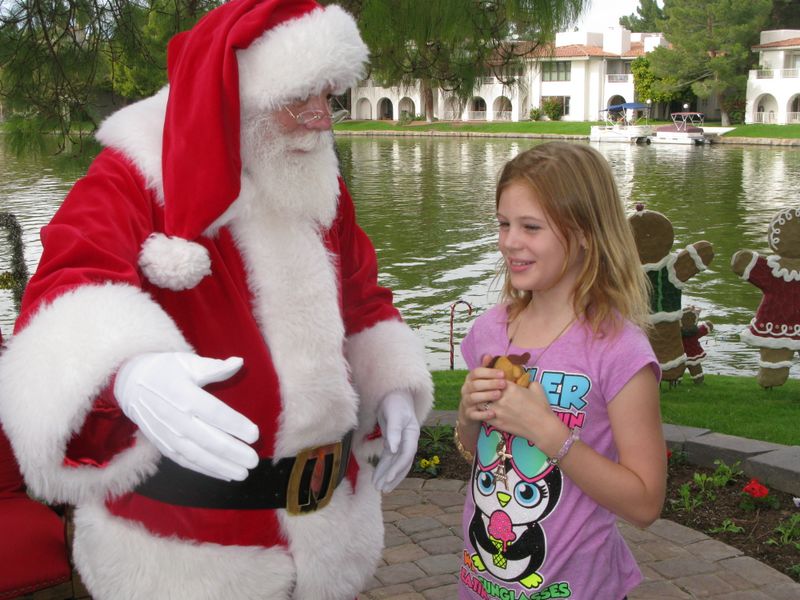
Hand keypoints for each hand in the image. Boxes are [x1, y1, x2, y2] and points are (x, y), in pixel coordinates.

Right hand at [114, 352, 259, 480]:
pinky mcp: (163, 445)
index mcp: (184, 394)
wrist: (130, 384)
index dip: (235, 424)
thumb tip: (239, 362)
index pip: (214, 413)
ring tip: (243, 473)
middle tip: (254, 460)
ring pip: (197, 455)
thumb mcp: (188, 362)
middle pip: (208, 439)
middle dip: (233, 452)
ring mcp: (168, 434)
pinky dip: (205, 470)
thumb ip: (215, 367)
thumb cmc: (165, 370)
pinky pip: (186, 461)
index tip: (255, 434)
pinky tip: (224, 474)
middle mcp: (175, 418)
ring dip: (221, 466)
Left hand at [373, 390, 418, 492]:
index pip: (406, 455)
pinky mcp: (393, 442)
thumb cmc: (395, 401)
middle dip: (392, 477)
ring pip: (395, 463)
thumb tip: (393, 449)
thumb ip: (394, 431)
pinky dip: (383, 467)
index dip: (397, 469)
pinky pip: (389, 458)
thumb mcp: (393, 413)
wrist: (394, 393)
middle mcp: (408, 441)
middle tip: (382, 489)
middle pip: (402, 463)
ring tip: (378, 487)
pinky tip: (377, 476)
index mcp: (412, 434)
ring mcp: (401, 442)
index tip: (387, 479)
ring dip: (387, 475)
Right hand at [459, 354, 505, 422]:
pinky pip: (474, 414)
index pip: (476, 372)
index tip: (502, 373)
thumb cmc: (481, 392)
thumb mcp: (483, 380)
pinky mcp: (468, 414)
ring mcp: (466, 402)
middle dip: (490, 383)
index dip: (489, 372)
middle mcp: (466, 389)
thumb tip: (488, 355)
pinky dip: (483, 414)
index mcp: (470, 379)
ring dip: (486, 396)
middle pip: (475, 384)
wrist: (470, 411)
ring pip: (473, 398)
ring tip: (499, 395)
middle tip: (503, 384)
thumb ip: (486, 369)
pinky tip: (493, 413)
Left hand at [489, 380, 567, 455]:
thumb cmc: (541, 407)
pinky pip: (483, 415)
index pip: (494, 379)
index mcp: (510, 387)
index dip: (493, 380)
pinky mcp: (496, 422)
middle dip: (484, 389)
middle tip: (485, 390)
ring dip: (482, 401)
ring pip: (480, 402)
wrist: (542, 427)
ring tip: (485, 401)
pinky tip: (486, 411)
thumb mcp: (537, 388)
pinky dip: (483, 412)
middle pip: (484, 390)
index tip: (494, 381)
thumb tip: (525, 379)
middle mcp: (501, 398)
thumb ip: (528, 381)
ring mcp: (497, 411)